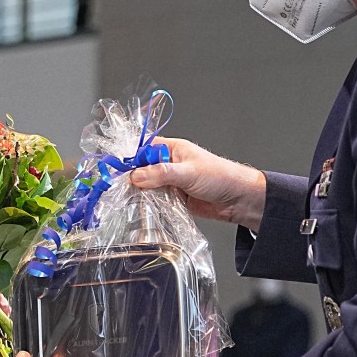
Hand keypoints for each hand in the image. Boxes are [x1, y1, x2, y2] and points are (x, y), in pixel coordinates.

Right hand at [128, 137, 266, 228]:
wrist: (238, 200)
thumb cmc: (220, 177)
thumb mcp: (188, 172)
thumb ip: (161, 174)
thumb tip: (135, 176)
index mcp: (172, 149)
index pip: (144, 149)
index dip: (130, 159)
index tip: (117, 170)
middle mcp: (169, 164)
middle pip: (142, 169)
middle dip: (132, 178)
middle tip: (119, 189)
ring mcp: (170, 182)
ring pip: (147, 186)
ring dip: (140, 193)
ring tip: (127, 200)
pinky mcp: (173, 198)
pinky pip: (155, 199)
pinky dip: (149, 204)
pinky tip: (141, 208)